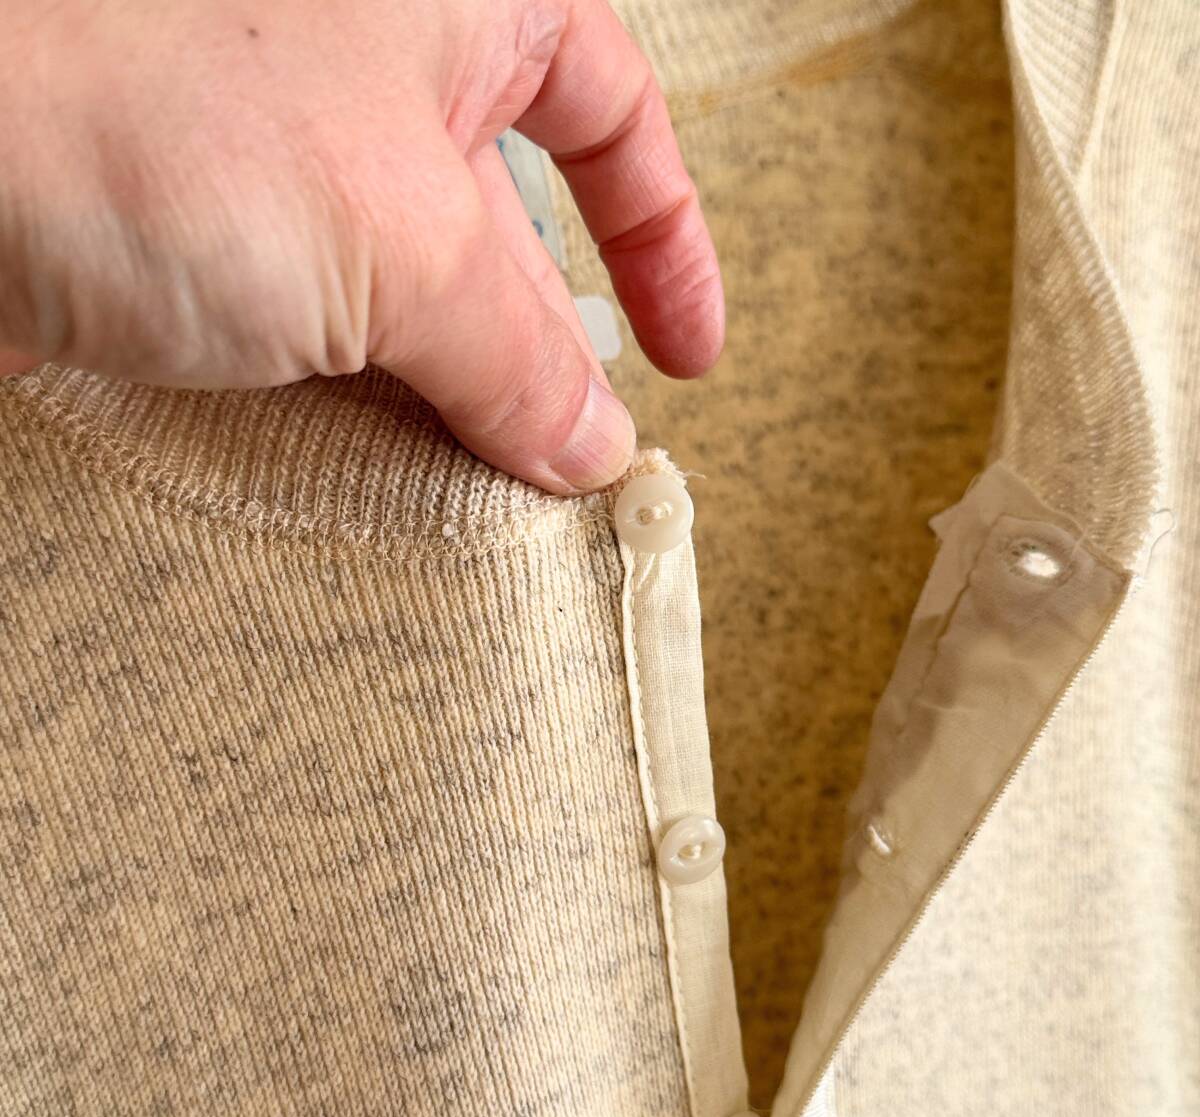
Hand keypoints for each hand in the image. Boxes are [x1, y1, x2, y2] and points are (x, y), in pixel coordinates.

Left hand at [0, 0, 722, 492]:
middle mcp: (365, 58)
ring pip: (406, 290)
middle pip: (505, 225)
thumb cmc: (152, 114)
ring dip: (446, 395)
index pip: (610, 108)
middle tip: (563, 462)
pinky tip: (369, 467)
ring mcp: (275, 149)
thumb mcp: (401, 245)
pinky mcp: (200, 231)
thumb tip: (591, 444)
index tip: (686, 357)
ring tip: (472, 490)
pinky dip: (354, 401)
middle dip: (540, 352)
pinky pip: (315, 326)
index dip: (665, 240)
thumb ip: (518, 355)